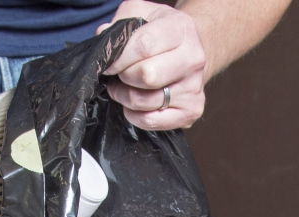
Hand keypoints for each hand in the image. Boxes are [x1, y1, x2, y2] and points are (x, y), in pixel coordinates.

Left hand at [100, 1, 207, 130]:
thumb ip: (121, 21)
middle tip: (118, 74)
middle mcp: (193, 59)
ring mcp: (195, 88)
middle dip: (123, 76)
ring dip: (125, 97)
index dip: (119, 57)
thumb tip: (103, 38)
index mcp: (182, 29)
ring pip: (146, 101)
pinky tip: (135, 104)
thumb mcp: (143, 14)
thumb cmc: (162, 33)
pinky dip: (134, 115)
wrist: (190, 53)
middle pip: (147, 76)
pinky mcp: (192, 111)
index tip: (109, 62)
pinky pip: (151, 121)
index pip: (145, 45)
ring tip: (123, 87)